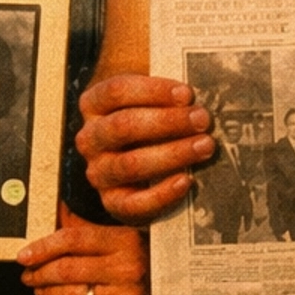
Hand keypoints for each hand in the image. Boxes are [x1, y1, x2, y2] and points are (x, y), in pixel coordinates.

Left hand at [18, 206, 164, 294]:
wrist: (181, 293)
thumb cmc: (149, 260)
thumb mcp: (126, 235)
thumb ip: (89, 227)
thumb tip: (57, 212)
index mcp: (126, 240)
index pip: (73, 240)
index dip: (43, 247)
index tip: (25, 254)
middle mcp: (126, 269)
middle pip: (66, 269)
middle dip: (39, 273)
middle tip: (28, 273)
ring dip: (46, 292)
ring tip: (39, 288)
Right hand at [76, 74, 214, 223]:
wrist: (141, 170)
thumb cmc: (151, 122)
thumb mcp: (151, 101)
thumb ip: (167, 94)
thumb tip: (199, 90)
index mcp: (94, 104)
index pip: (117, 91)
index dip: (153, 91)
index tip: (187, 94)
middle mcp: (89, 138)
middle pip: (123, 126)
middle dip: (167, 122)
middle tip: (202, 119)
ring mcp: (98, 172)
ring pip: (131, 164)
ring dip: (172, 154)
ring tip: (205, 146)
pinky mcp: (112, 202)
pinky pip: (135, 203)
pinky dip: (162, 193)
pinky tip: (186, 180)